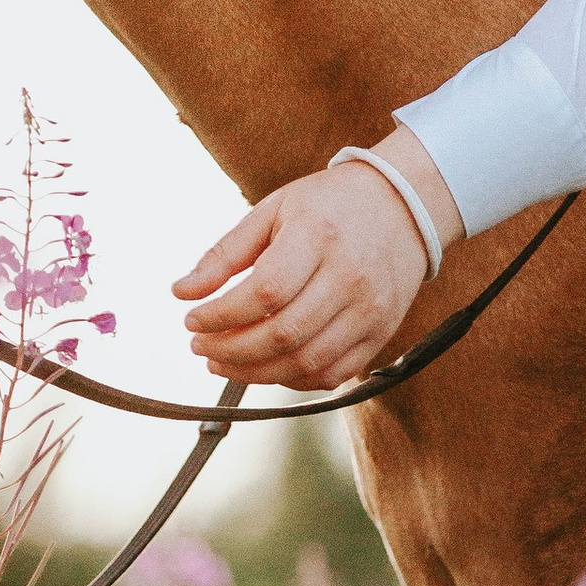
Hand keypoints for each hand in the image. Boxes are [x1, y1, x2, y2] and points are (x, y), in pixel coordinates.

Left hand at [173, 147, 459, 391]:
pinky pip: (332, 375)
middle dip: (229, 350)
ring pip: (305, 363)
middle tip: (200, 347)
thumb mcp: (274, 209)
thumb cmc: (328, 205)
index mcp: (318, 236)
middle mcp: (349, 277)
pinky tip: (266, 366)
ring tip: (223, 361)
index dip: (220, 315)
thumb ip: (226, 252)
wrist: (404, 206)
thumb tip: (181, 293)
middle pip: (282, 334)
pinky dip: (291, 380)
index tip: (192, 320)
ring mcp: (370, 311)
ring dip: (254, 373)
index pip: (264, 292)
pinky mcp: (381, 333)